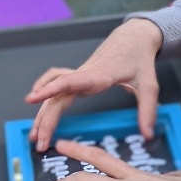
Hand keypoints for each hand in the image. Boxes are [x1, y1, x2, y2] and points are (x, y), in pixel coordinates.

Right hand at [25, 19, 163, 150]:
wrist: (133, 37)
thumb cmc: (140, 59)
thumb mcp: (149, 85)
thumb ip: (148, 110)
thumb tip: (148, 135)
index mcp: (98, 75)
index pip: (68, 82)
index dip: (48, 90)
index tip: (30, 99)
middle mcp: (84, 75)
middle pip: (56, 96)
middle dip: (44, 120)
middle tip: (40, 143)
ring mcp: (79, 76)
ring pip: (54, 95)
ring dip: (42, 114)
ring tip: (35, 136)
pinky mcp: (79, 78)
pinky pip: (57, 88)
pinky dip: (45, 96)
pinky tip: (39, 108)